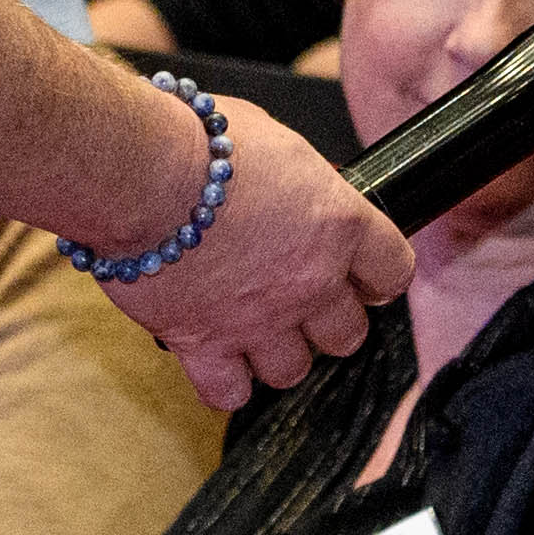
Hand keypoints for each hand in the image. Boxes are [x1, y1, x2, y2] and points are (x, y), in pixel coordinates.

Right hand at [95, 96, 408, 413]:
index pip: (393, 269)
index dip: (378, 276)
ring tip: (253, 327)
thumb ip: (301, 183)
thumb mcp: (275, 143)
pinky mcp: (205, 344)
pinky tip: (215, 358)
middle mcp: (309, 281)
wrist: (140, 172)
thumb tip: (303, 191)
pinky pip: (230, 393)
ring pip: (293, 369)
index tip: (364, 276)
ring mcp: (259, 320)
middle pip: (348, 334)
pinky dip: (224, 382)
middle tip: (301, 300)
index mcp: (337, 223)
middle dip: (328, 321)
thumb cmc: (200, 141)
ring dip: (277, 353)